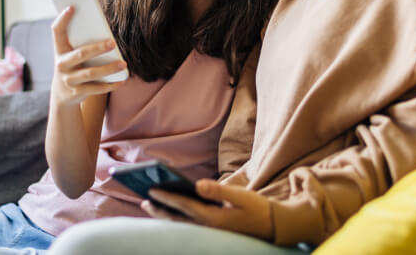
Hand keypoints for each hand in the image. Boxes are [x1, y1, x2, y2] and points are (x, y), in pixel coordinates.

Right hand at [50, 6, 125, 108]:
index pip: (57, 31)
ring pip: (91, 74)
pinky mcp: (77, 93)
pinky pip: (96, 89)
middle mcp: (61, 65)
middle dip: (97, 48)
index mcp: (59, 50)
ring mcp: (68, 80)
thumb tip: (105, 32)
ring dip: (108, 69)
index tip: (72, 7)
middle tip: (113, 43)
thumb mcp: (71, 54)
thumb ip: (81, 42)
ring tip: (123, 64)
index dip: (62, 19)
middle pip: (80, 54)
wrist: (62, 95)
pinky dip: (110, 85)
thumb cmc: (72, 66)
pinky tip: (122, 80)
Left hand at [141, 179, 273, 241]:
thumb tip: (197, 184)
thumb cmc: (257, 209)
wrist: (273, 227)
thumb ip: (218, 190)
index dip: (166, 197)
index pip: (184, 205)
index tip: (151, 190)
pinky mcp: (212, 231)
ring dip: (165, 215)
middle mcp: (208, 227)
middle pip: (177, 219)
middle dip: (159, 210)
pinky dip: (176, 218)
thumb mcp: (241, 196)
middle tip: (142, 200)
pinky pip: (188, 226)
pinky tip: (170, 212)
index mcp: (213, 218)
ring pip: (180, 224)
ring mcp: (209, 232)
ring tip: (150, 206)